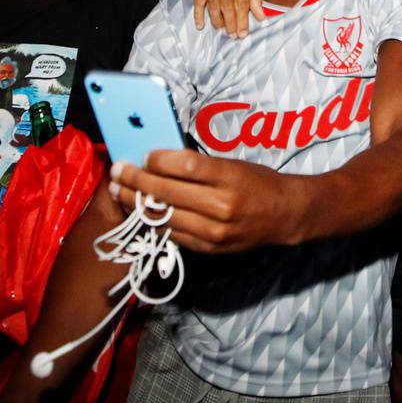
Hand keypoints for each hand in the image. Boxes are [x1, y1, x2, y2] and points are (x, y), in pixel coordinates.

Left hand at [113, 149, 306, 252]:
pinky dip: (153, 221)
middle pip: (167, 192)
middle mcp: (221, 206)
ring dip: (136, 202)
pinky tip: (141, 210)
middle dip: (135, 180)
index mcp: (229, 177)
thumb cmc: (257, 182)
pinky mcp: (208, 248)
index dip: (158, 160)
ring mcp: (214, 231)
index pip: (184, 165)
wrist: (284, 215)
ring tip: (119, 191)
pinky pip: (172, 234)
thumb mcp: (232, 164)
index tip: (142, 154)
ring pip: (163, 216)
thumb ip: (198, 165)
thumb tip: (158, 159)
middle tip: (117, 171)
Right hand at [185, 0, 264, 36]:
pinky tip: (201, 24)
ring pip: (213, 4)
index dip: (243, 20)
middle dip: (231, 24)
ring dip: (217, 20)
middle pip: (227, 6)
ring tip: (222, 30)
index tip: (243, 34)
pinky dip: (199, 13)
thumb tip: (260, 17)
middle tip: (233, 36)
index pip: (241, 2)